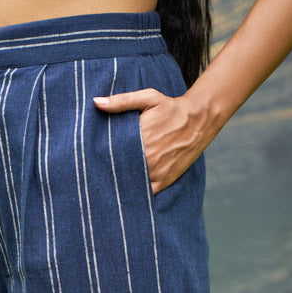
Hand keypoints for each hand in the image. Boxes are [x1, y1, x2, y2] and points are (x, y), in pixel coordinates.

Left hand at [93, 88, 208, 194]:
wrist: (198, 120)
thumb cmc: (171, 108)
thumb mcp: (148, 98)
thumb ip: (121, 101)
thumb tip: (96, 102)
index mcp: (139, 138)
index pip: (111, 153)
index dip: (101, 156)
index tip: (93, 157)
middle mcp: (147, 158)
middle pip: (118, 170)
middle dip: (108, 170)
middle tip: (96, 173)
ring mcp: (156, 171)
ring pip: (131, 183)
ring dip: (120, 183)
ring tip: (109, 183)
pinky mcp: (164, 181)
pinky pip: (146, 193)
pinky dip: (136, 193)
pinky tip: (128, 191)